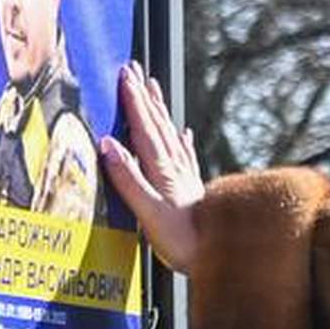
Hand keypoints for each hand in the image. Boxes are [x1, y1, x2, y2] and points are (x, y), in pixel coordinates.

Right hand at [100, 64, 203, 272]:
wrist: (221, 258)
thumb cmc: (184, 241)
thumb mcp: (149, 213)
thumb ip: (128, 179)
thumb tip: (107, 145)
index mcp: (162, 171)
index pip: (144, 128)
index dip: (134, 100)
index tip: (124, 75)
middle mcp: (176, 168)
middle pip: (157, 124)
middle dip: (144, 96)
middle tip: (134, 69)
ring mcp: (186, 178)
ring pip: (170, 134)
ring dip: (160, 110)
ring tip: (154, 88)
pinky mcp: (193, 191)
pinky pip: (185, 156)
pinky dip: (182, 141)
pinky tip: (184, 133)